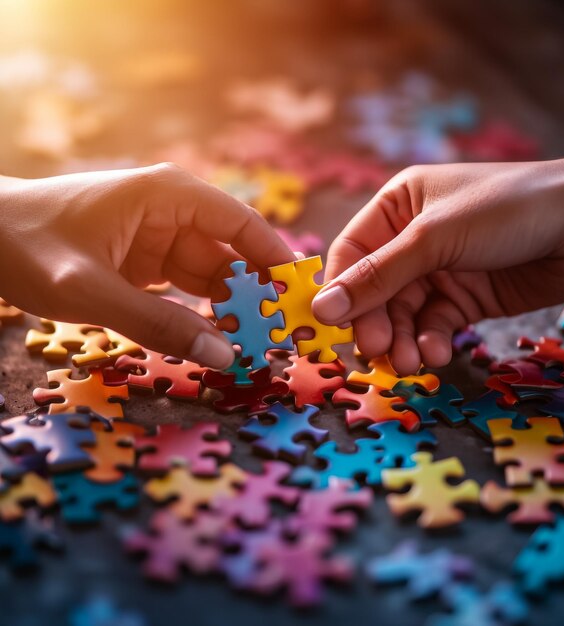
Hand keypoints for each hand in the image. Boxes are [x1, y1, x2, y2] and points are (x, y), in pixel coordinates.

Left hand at [0, 163, 293, 368]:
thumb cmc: (26, 246)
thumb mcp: (89, 289)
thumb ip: (157, 324)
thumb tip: (224, 357)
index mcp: (169, 196)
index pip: (243, 225)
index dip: (276, 261)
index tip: (300, 299)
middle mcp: (174, 214)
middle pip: (234, 257)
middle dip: (258, 297)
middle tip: (282, 339)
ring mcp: (163, 240)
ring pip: (215, 279)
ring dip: (235, 312)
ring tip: (258, 349)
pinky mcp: (150, 264)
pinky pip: (190, 292)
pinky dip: (205, 317)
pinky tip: (221, 341)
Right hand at [313, 137, 563, 373]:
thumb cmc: (508, 209)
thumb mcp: (434, 238)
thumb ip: (379, 276)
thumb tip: (323, 310)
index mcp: (397, 207)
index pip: (351, 253)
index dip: (340, 291)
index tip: (333, 326)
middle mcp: (412, 239)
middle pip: (375, 291)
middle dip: (377, 323)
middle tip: (379, 353)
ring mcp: (440, 270)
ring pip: (403, 314)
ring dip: (403, 340)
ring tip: (412, 363)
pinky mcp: (465, 298)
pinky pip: (434, 325)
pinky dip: (432, 341)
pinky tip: (438, 352)